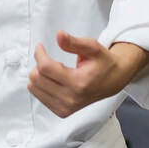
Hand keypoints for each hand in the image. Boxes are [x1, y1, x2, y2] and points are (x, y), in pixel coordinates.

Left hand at [27, 32, 148, 117]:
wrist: (113, 80)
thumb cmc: (103, 63)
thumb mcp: (92, 47)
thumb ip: (73, 42)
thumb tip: (59, 35)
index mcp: (79, 83)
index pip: (45, 68)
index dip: (39, 54)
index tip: (41, 47)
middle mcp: (71, 98)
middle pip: (37, 78)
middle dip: (39, 63)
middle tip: (48, 57)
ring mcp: (66, 108)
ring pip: (34, 88)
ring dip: (38, 74)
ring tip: (52, 69)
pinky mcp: (62, 112)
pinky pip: (39, 97)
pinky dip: (41, 85)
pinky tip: (53, 79)